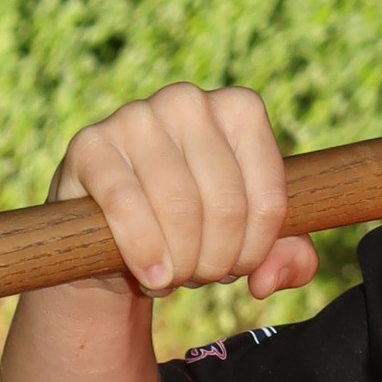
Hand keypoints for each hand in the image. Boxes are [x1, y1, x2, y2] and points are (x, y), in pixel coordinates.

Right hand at [54, 79, 315, 302]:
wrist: (115, 232)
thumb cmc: (195, 229)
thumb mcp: (252, 244)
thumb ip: (289, 260)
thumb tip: (269, 280)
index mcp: (240, 110)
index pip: (268, 201)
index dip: (256, 251)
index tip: (238, 268)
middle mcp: (189, 101)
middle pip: (226, 207)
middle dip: (216, 261)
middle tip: (201, 277)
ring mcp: (137, 117)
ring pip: (179, 209)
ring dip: (181, 264)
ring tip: (173, 278)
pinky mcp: (91, 145)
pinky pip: (125, 206)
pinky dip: (143, 253)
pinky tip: (151, 278)